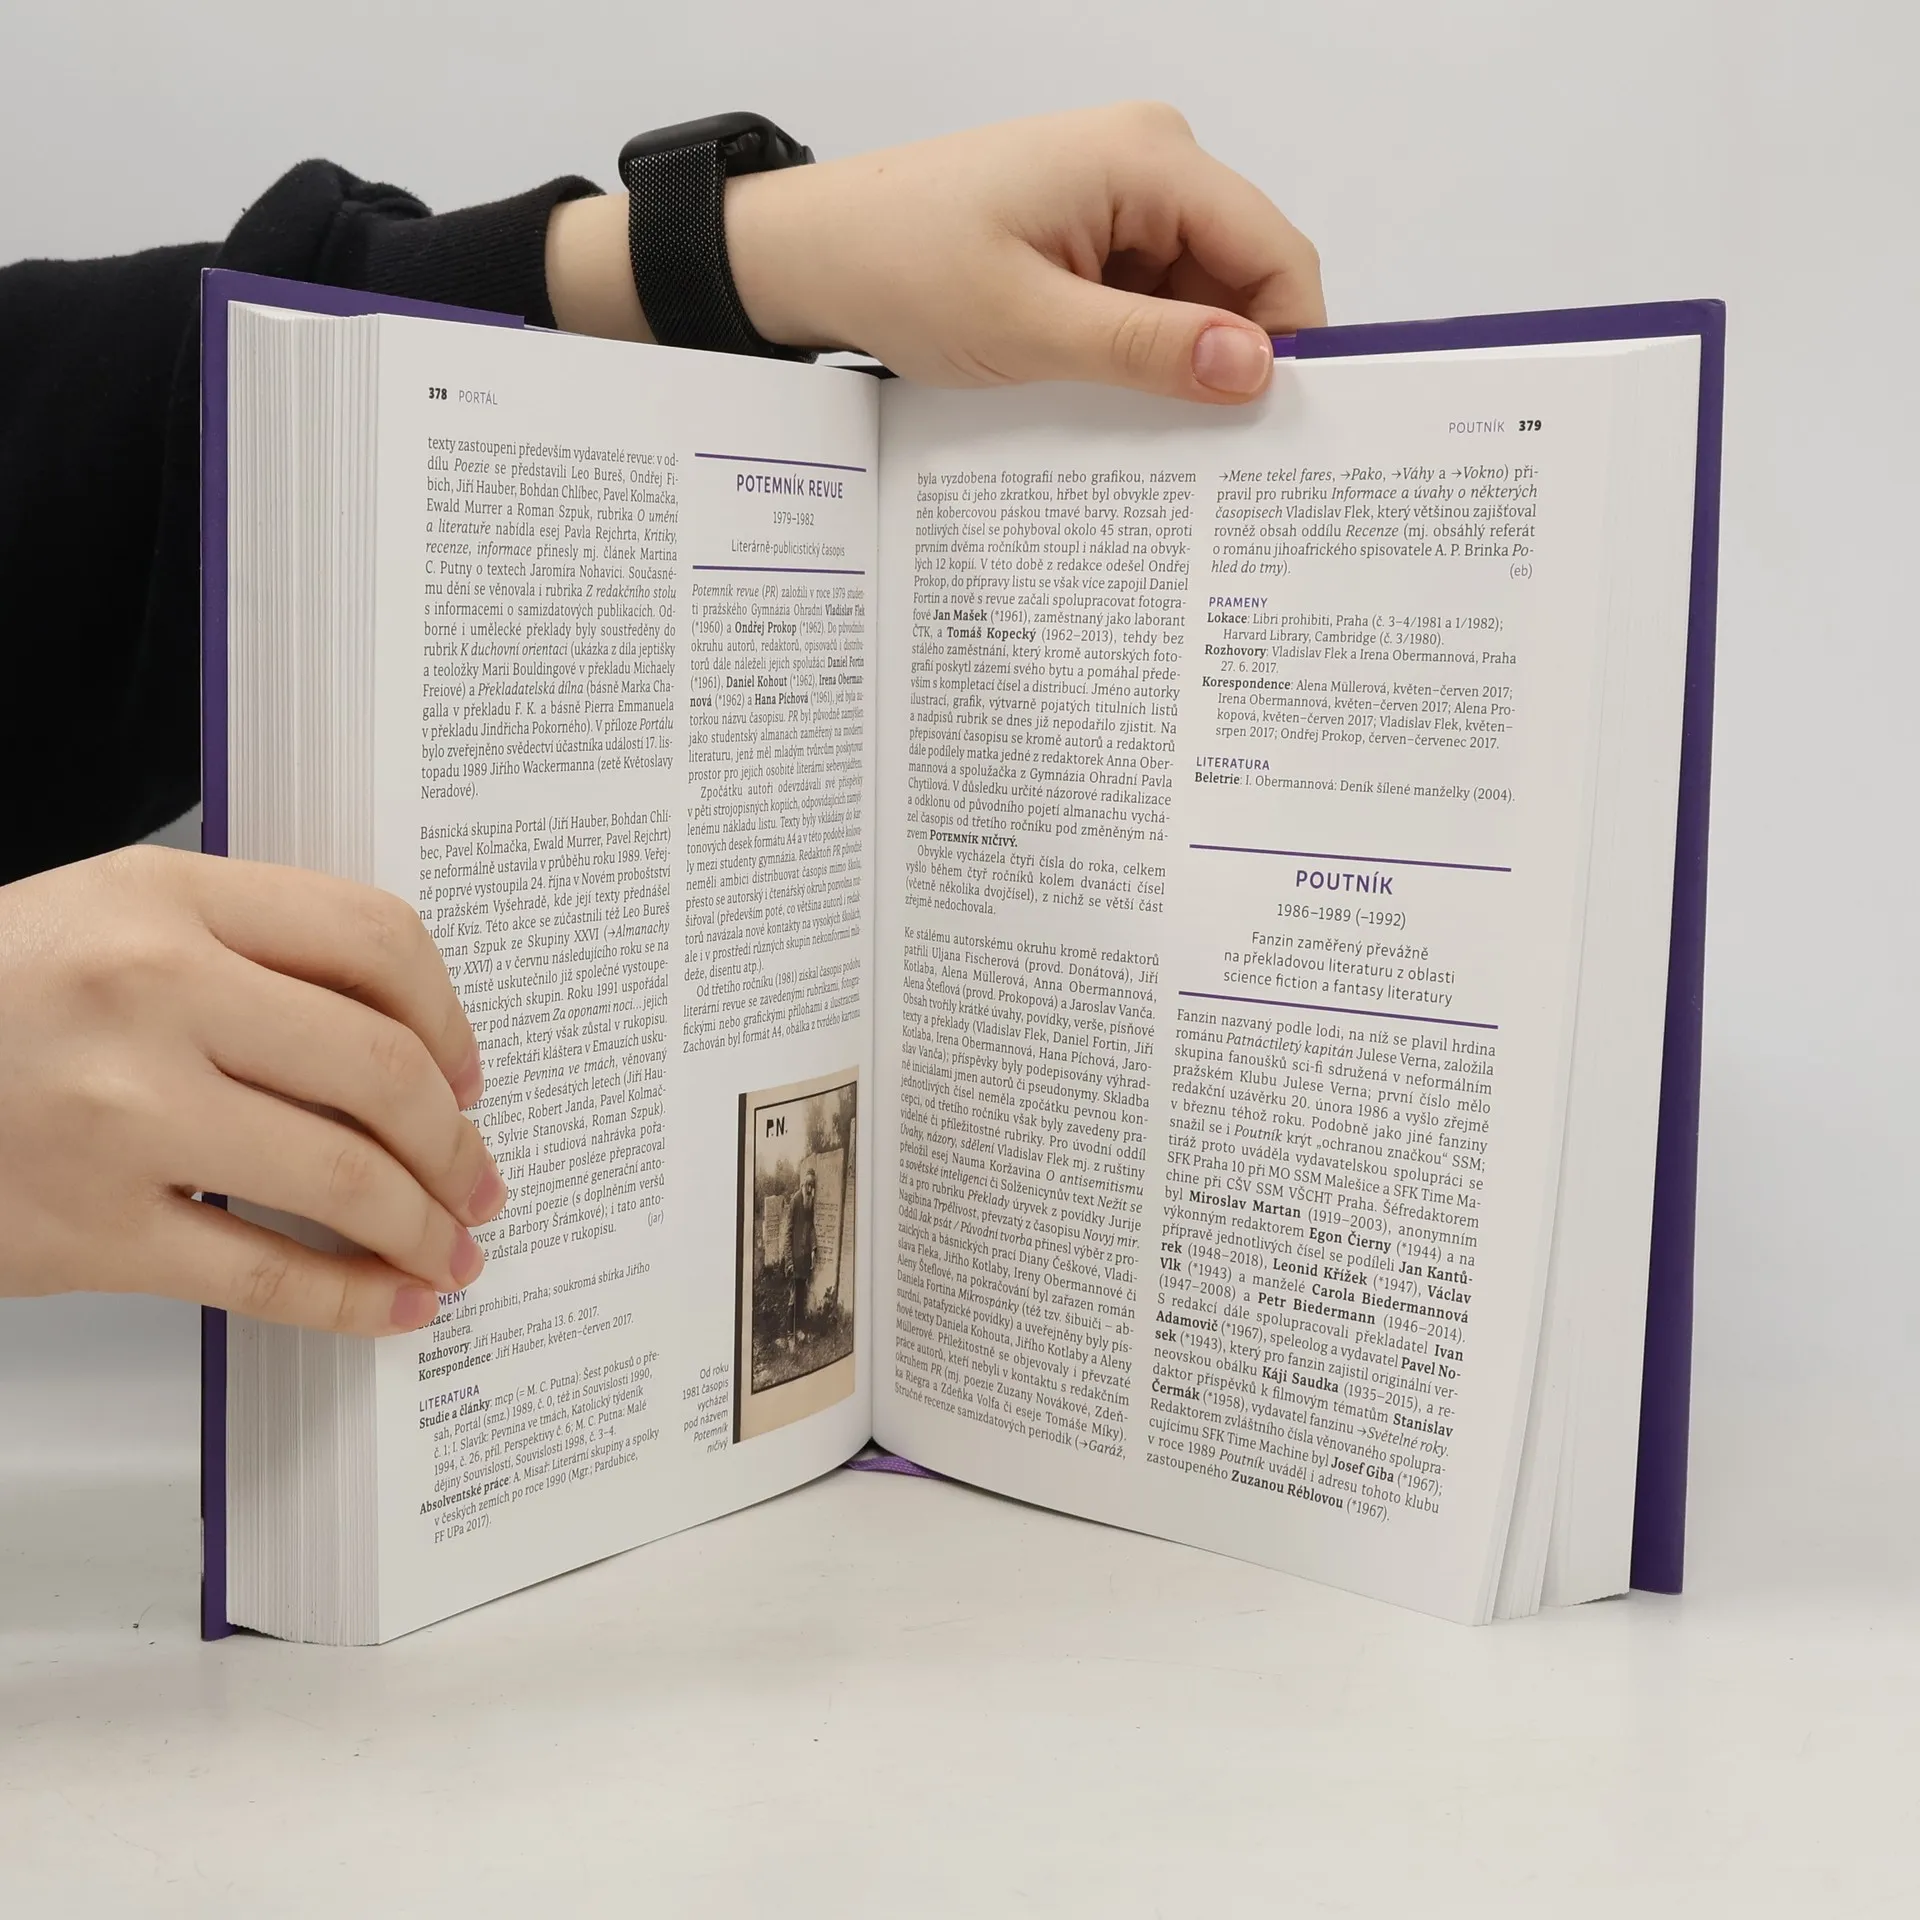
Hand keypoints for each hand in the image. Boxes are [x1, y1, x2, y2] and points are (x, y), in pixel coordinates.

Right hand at [0, 847, 505, 1334]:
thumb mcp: (109, 920)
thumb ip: (248, 951)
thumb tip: (406, 1041)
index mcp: (165, 899)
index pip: (374, 938)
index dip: (449, 1017)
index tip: (468, 1072)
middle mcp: (152, 994)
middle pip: (381, 1069)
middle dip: (457, 1142)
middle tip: (481, 1177)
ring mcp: (122, 1117)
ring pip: (343, 1179)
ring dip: (426, 1224)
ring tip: (456, 1244)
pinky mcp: (90, 1231)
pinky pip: (267, 1275)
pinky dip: (355, 1298)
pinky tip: (398, 1302)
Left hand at [548, 103, 1323, 404]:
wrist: (815, 253)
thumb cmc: (902, 266)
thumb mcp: (1031, 326)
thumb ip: (1149, 349)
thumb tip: (1255, 369)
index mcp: (1149, 160)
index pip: (1274, 254)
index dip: (1290, 342)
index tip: (1274, 430)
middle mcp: (1151, 162)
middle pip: (1244, 274)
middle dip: (1232, 358)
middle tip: (1208, 450)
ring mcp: (1122, 195)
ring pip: (1199, 294)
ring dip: (1181, 360)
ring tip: (1139, 422)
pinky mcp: (1093, 229)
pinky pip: (1152, 296)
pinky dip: (1144, 348)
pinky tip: (1110, 392)